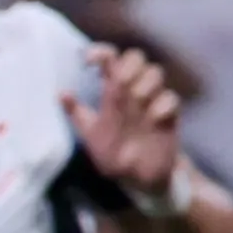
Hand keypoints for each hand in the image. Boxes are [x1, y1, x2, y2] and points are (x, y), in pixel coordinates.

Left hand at [64, 45, 188, 200]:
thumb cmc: (112, 153)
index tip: (89, 61)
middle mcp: (133, 90)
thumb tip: (61, 93)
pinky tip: (153, 118)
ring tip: (137, 101)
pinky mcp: (170, 116)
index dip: (101, 53)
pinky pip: (171, 98)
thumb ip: (78, 114)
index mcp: (112, 91)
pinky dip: (161, 105)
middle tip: (120, 81)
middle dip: (129, 64)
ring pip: (155, 72)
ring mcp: (153, 101)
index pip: (109, 59)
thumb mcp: (90, 135)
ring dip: (145, 83)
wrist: (137, 179)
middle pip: (136, 57)